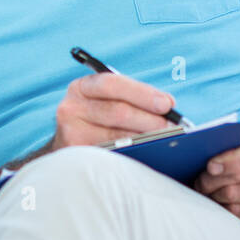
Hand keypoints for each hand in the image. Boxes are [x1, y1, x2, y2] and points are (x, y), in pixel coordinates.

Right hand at [49, 72, 178, 150]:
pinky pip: (111, 154)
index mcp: (82, 87)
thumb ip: (132, 98)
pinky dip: (132, 153)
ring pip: (116, 135)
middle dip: (149, 118)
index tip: (167, 103)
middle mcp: (71, 107)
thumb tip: (168, 105)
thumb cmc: (97, 119)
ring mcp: (71, 132)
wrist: (69, 143)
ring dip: (144, 138)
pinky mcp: (77, 155)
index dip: (142, 93)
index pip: (112, 84)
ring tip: (164, 139)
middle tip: (170, 125)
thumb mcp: (106, 100)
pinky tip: (147, 153)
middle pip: (117, 111)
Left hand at [193, 125, 239, 233]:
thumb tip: (203, 150)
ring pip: (235, 195)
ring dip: (214, 194)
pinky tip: (220, 202)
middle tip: (199, 181)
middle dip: (211, 179)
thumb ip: (232, 141)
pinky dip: (224, 208)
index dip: (233, 159)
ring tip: (206, 190)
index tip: (210, 166)